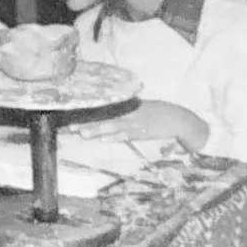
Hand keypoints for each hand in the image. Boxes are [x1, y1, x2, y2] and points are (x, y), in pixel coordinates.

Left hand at [67, 100, 209, 150]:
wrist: (176, 118)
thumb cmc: (154, 113)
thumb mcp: (136, 109)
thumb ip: (121, 112)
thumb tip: (104, 118)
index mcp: (123, 107)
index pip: (101, 110)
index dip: (85, 115)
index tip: (71, 117)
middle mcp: (125, 113)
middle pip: (102, 118)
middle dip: (86, 123)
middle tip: (70, 127)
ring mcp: (133, 123)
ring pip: (111, 127)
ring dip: (96, 131)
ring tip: (82, 134)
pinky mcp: (142, 132)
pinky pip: (126, 135)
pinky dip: (115, 137)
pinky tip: (104, 140)